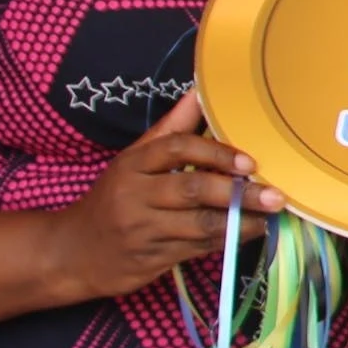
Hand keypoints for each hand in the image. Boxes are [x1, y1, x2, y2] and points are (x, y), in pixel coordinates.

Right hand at [42, 94, 286, 302]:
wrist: (73, 252)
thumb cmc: (115, 198)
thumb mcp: (134, 159)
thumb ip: (171, 128)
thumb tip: (200, 89)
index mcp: (132, 164)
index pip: (176, 149)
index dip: (216, 153)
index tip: (249, 161)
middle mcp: (135, 195)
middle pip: (192, 189)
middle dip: (238, 193)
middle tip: (274, 195)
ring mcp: (143, 229)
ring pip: (199, 224)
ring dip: (240, 221)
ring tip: (269, 216)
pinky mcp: (151, 259)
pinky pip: (197, 249)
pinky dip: (226, 241)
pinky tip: (248, 232)